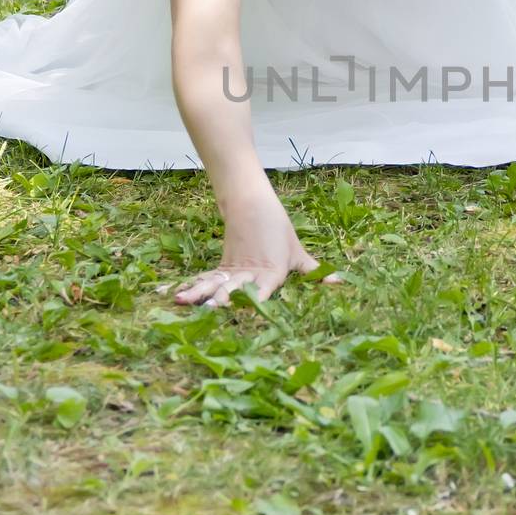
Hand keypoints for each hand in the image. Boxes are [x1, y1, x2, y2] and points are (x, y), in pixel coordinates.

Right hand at [168, 202, 341, 307]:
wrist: (253, 206)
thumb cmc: (279, 231)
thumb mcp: (299, 253)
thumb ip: (316, 272)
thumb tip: (341, 283)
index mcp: (272, 271)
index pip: (264, 287)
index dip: (257, 298)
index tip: (249, 306)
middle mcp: (250, 273)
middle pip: (233, 287)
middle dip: (221, 299)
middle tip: (209, 308)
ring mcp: (233, 269)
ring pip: (214, 282)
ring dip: (198, 292)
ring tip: (181, 301)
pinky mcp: (222, 266)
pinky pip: (205, 278)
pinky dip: (191, 287)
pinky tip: (174, 296)